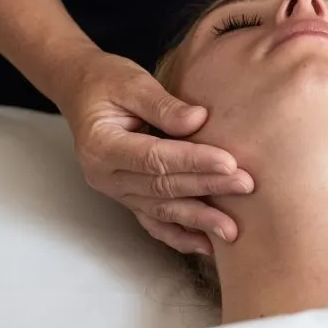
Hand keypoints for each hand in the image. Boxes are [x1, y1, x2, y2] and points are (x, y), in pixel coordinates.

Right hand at [52, 46, 253, 255]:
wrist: (83, 90)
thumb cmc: (107, 82)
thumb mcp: (132, 82)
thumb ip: (163, 104)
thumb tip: (199, 120)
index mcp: (102, 145)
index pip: (154, 158)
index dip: (193, 161)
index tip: (229, 161)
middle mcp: (105, 176)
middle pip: (162, 187)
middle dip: (207, 188)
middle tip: (245, 185)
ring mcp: (116, 192)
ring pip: (162, 210)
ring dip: (199, 219)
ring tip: (232, 228)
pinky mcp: (128, 198)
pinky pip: (154, 222)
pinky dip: (180, 236)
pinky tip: (206, 245)